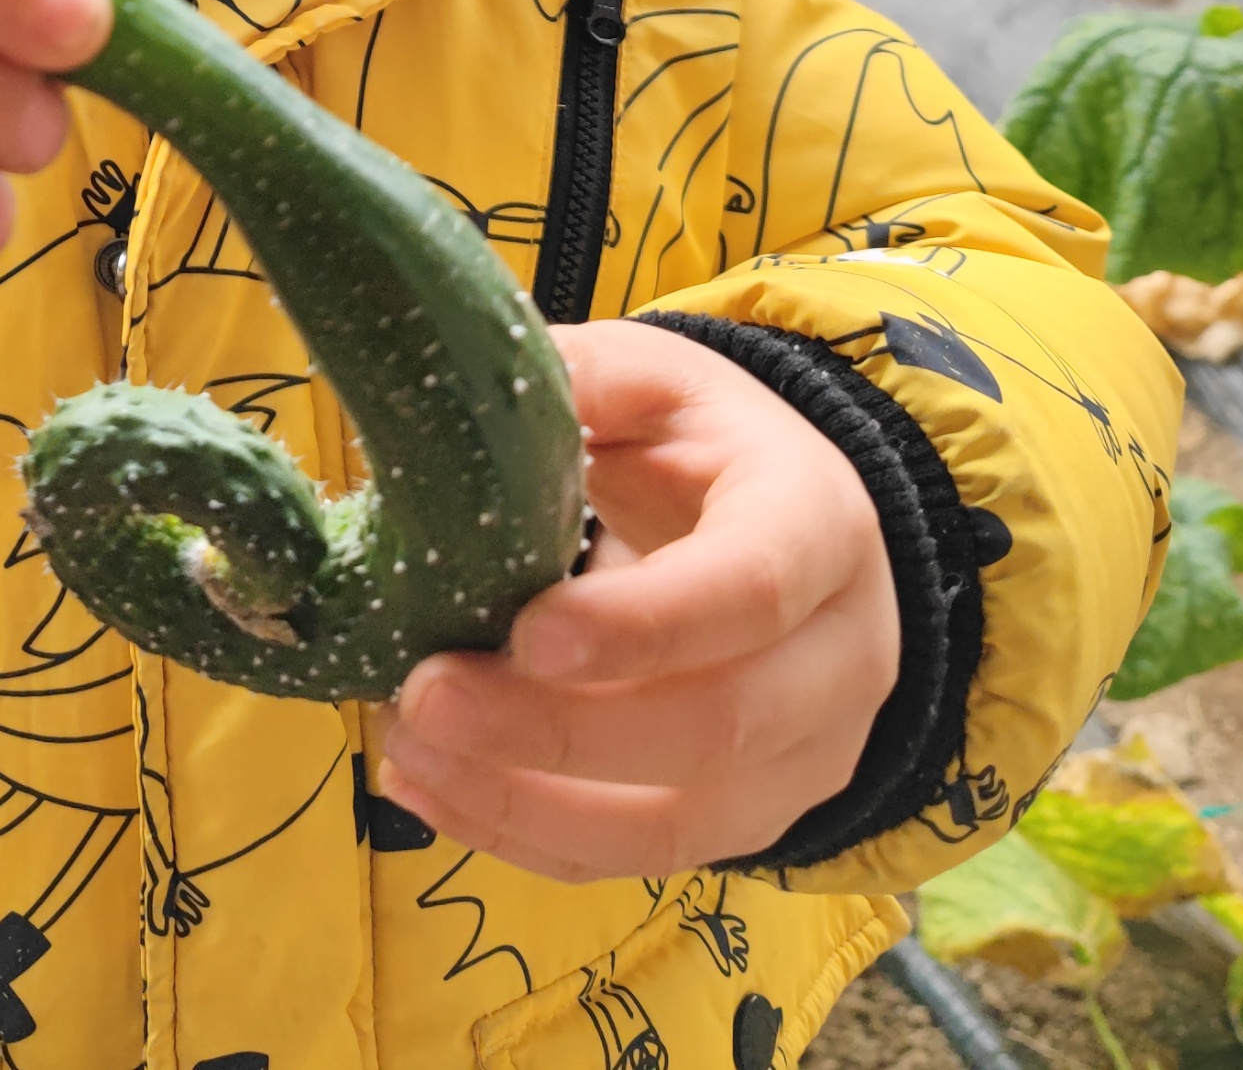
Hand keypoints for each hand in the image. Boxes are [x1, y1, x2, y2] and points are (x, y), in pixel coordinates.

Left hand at [378, 319, 899, 881]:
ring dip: (526, 802)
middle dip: (557, 730)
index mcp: (816, 525)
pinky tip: (432, 790)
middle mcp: (837, 658)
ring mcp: (804, 758)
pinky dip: (526, 837)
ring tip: (405, 753)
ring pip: (679, 824)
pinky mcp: (748, 820)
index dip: (642, 626)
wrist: (785, 528)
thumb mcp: (651, 383)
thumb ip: (576, 383)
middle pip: (717, 726)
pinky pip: (638, 860)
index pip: (752, 591)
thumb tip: (455, 387)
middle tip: (424, 698)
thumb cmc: (701, 447)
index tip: (524, 632)